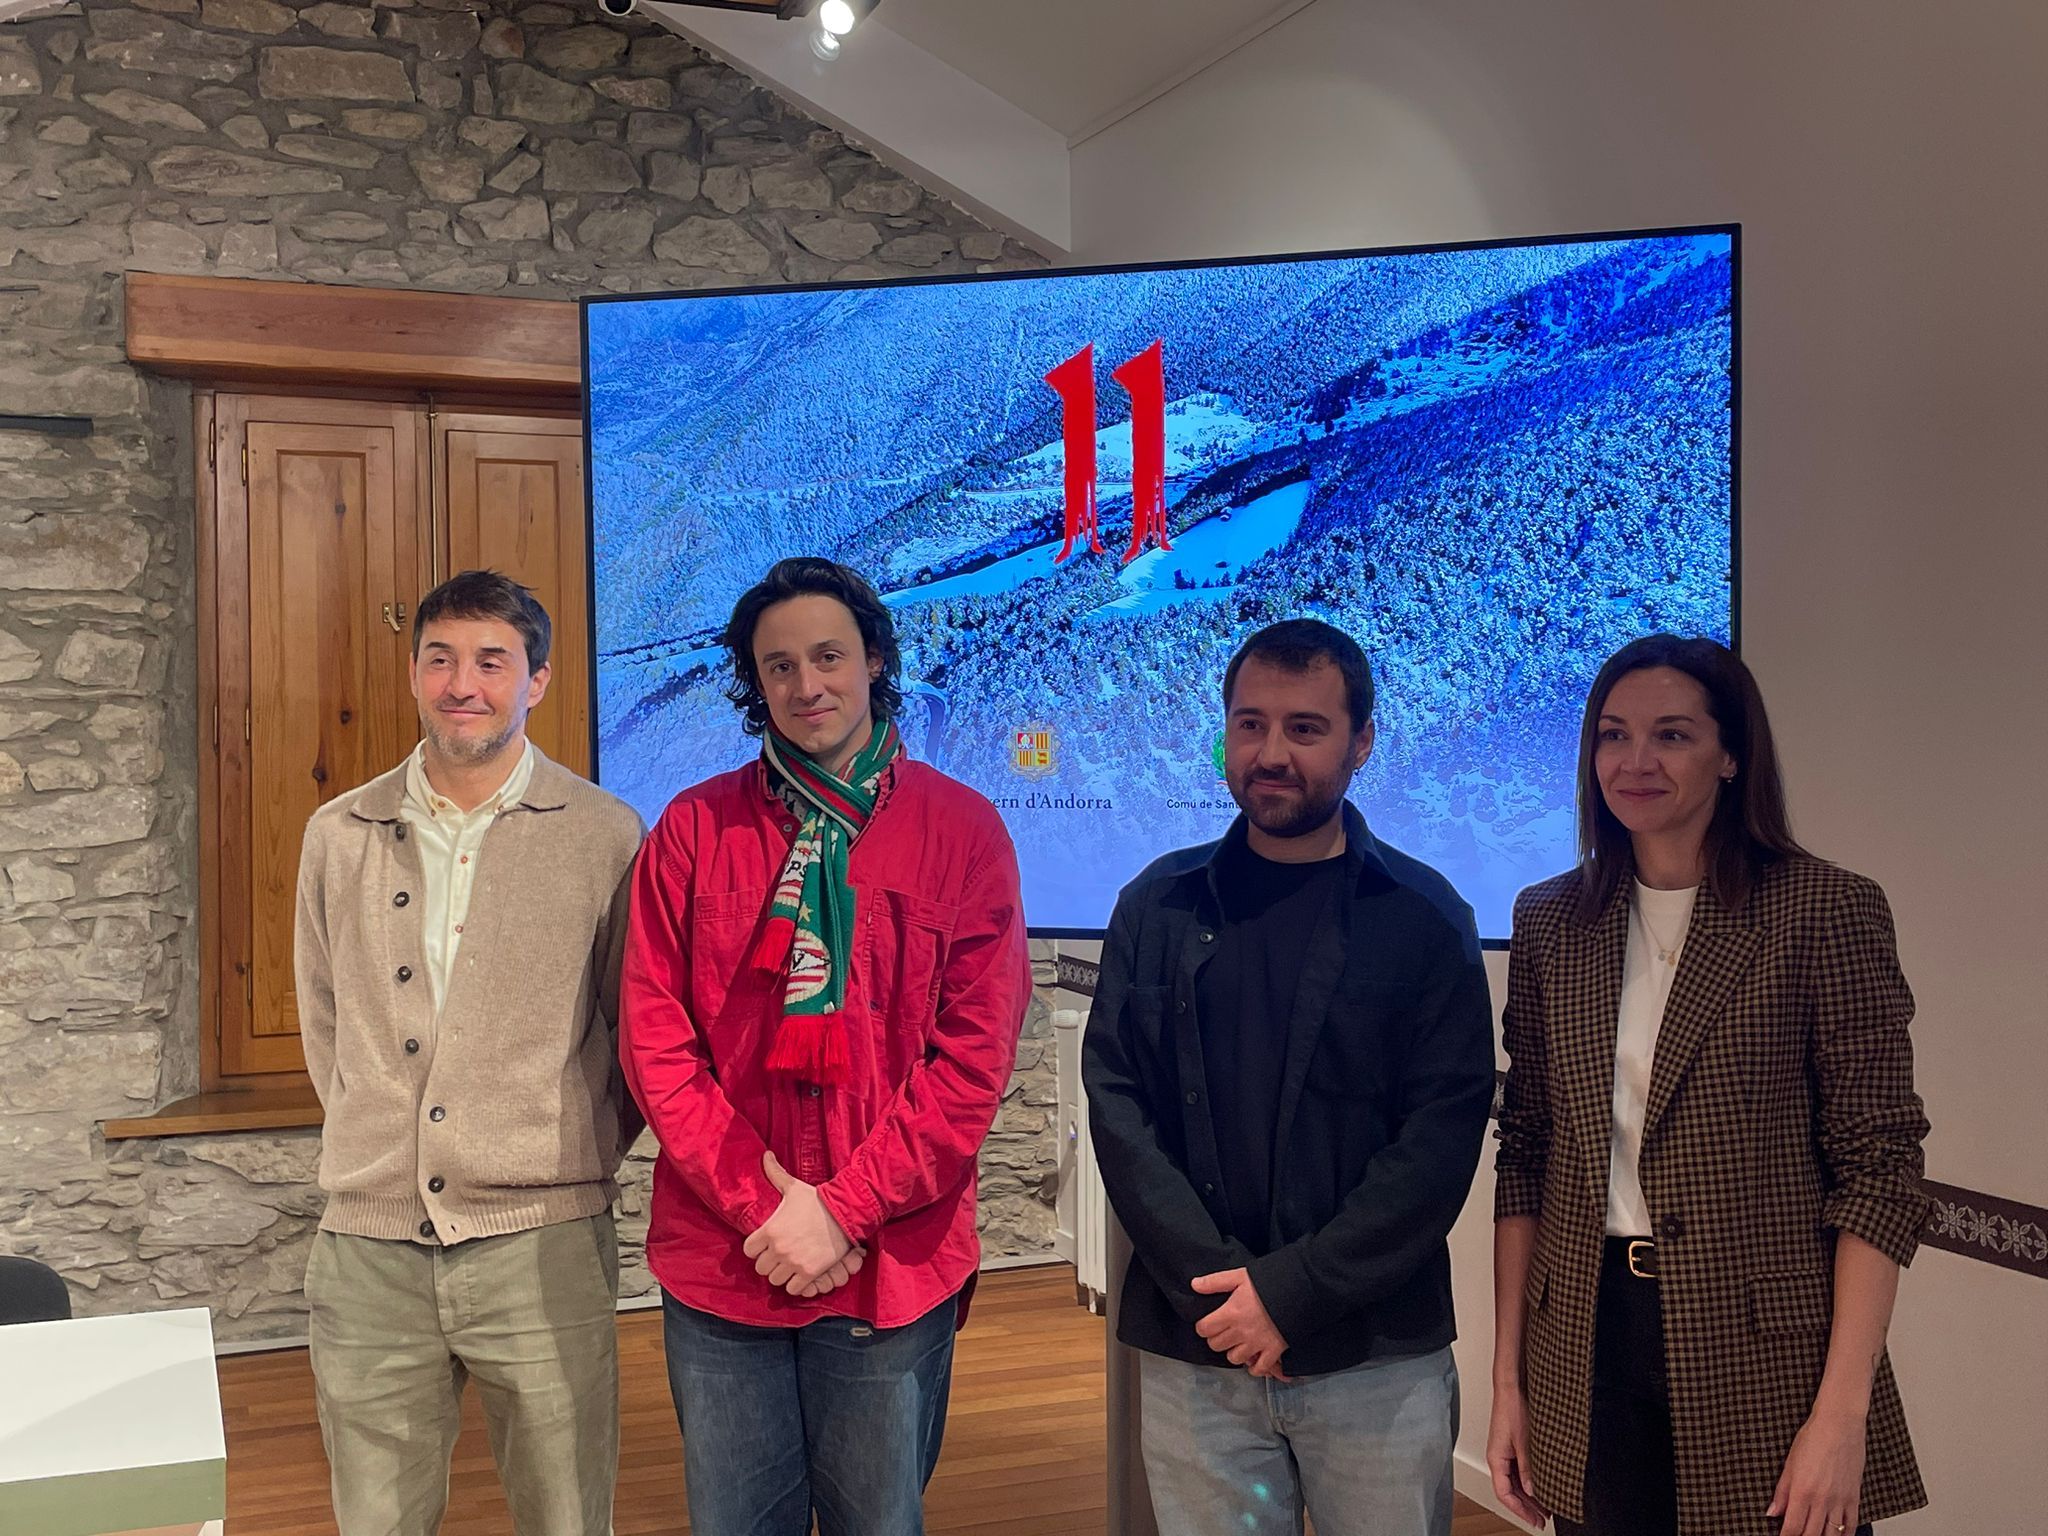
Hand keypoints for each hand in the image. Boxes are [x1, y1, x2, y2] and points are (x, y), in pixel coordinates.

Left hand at [742, 1152, 855, 1294]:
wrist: (844, 1213)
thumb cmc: (817, 1200)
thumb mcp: (793, 1187)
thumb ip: (775, 1173)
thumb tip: (765, 1155)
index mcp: (770, 1230)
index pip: (748, 1250)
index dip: (756, 1249)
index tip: (764, 1246)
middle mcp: (778, 1248)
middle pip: (761, 1268)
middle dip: (769, 1263)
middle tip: (779, 1257)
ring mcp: (793, 1262)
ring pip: (775, 1280)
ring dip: (782, 1275)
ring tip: (790, 1267)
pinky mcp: (809, 1273)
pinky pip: (793, 1289)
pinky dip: (796, 1285)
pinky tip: (801, 1275)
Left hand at [1190, 1268, 1289, 1379]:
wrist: (1298, 1290)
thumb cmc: (1266, 1282)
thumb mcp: (1239, 1276)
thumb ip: (1215, 1282)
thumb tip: (1194, 1285)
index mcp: (1230, 1313)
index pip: (1204, 1329)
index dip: (1204, 1326)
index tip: (1209, 1322)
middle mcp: (1241, 1332)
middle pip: (1216, 1345)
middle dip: (1217, 1338)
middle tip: (1224, 1331)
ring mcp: (1257, 1344)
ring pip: (1234, 1359)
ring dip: (1234, 1352)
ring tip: (1239, 1342)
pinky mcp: (1273, 1351)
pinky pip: (1259, 1369)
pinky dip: (1254, 1367)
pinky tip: (1253, 1358)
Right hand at [1485, 1381, 1547, 1527]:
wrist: (1512, 1386)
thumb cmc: (1513, 1408)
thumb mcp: (1524, 1442)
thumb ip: (1527, 1468)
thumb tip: (1533, 1490)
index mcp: (1496, 1458)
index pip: (1503, 1493)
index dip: (1519, 1509)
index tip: (1534, 1520)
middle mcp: (1498, 1457)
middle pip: (1509, 1490)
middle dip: (1525, 1507)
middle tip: (1542, 1519)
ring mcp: (1505, 1452)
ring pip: (1515, 1482)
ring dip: (1528, 1495)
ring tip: (1545, 1507)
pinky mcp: (1512, 1446)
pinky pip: (1518, 1471)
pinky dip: (1529, 1482)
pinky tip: (1541, 1486)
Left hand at [1767, 1405, 1866, 1535]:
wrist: (1840, 1425)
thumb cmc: (1814, 1438)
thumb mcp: (1789, 1463)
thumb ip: (1781, 1491)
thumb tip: (1772, 1512)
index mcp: (1802, 1491)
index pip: (1792, 1527)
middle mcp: (1822, 1500)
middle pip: (1811, 1534)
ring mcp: (1840, 1501)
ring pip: (1832, 1535)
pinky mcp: (1854, 1498)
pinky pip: (1851, 1525)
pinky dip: (1844, 1535)